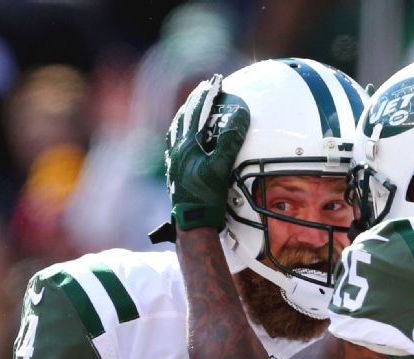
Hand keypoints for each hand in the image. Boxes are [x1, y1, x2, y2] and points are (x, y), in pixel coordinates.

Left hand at [164, 74, 249, 231]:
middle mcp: (177, 150)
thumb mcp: (222, 167)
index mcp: (186, 146)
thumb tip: (239, 115)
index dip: (208, 94)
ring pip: (176, 130)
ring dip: (185, 115)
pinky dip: (180, 132)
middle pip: (185, 117)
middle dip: (196, 100)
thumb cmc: (206, 197)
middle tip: (205, 87)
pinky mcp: (174, 172)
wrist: (191, 223)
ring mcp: (174, 161)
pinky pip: (174, 144)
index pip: (198, 112)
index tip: (216, 81)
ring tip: (192, 106)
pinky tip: (183, 136)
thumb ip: (230, 140)